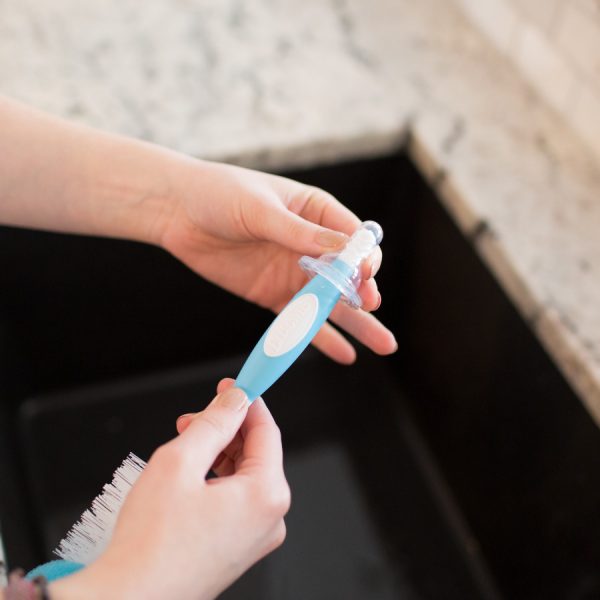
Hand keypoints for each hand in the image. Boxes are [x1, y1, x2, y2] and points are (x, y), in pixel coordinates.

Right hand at [49, 381, 289, 599]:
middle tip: (194, 418)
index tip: (234, 385)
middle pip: (256, 452)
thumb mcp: (180, 462)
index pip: (266, 431)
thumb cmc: (151, 543)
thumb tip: (236, 400)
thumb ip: (214, 423)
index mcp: (266, 495)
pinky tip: (190, 474)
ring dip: (218, 452)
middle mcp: (270, 518)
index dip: (247, 402)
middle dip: (226, 428)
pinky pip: (236, 499)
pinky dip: (216, 478)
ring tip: (185, 444)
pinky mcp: (238, 548)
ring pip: (244, 475)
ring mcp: (255, 537)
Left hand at [159, 160, 396, 363]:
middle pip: (348, 274)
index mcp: (316, 212)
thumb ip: (299, 233)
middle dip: (364, 292)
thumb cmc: (220, 194)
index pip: (352, 238)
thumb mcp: (260, 208)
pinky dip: (321, 338)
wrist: (177, 212)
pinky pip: (300, 320)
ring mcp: (293, 272)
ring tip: (384, 345)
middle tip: (371, 306)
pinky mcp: (273, 295)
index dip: (363, 257)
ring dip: (357, 323)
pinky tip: (345, 354)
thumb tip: (344, 250)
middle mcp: (311, 245)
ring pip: (331, 302)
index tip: (365, 273)